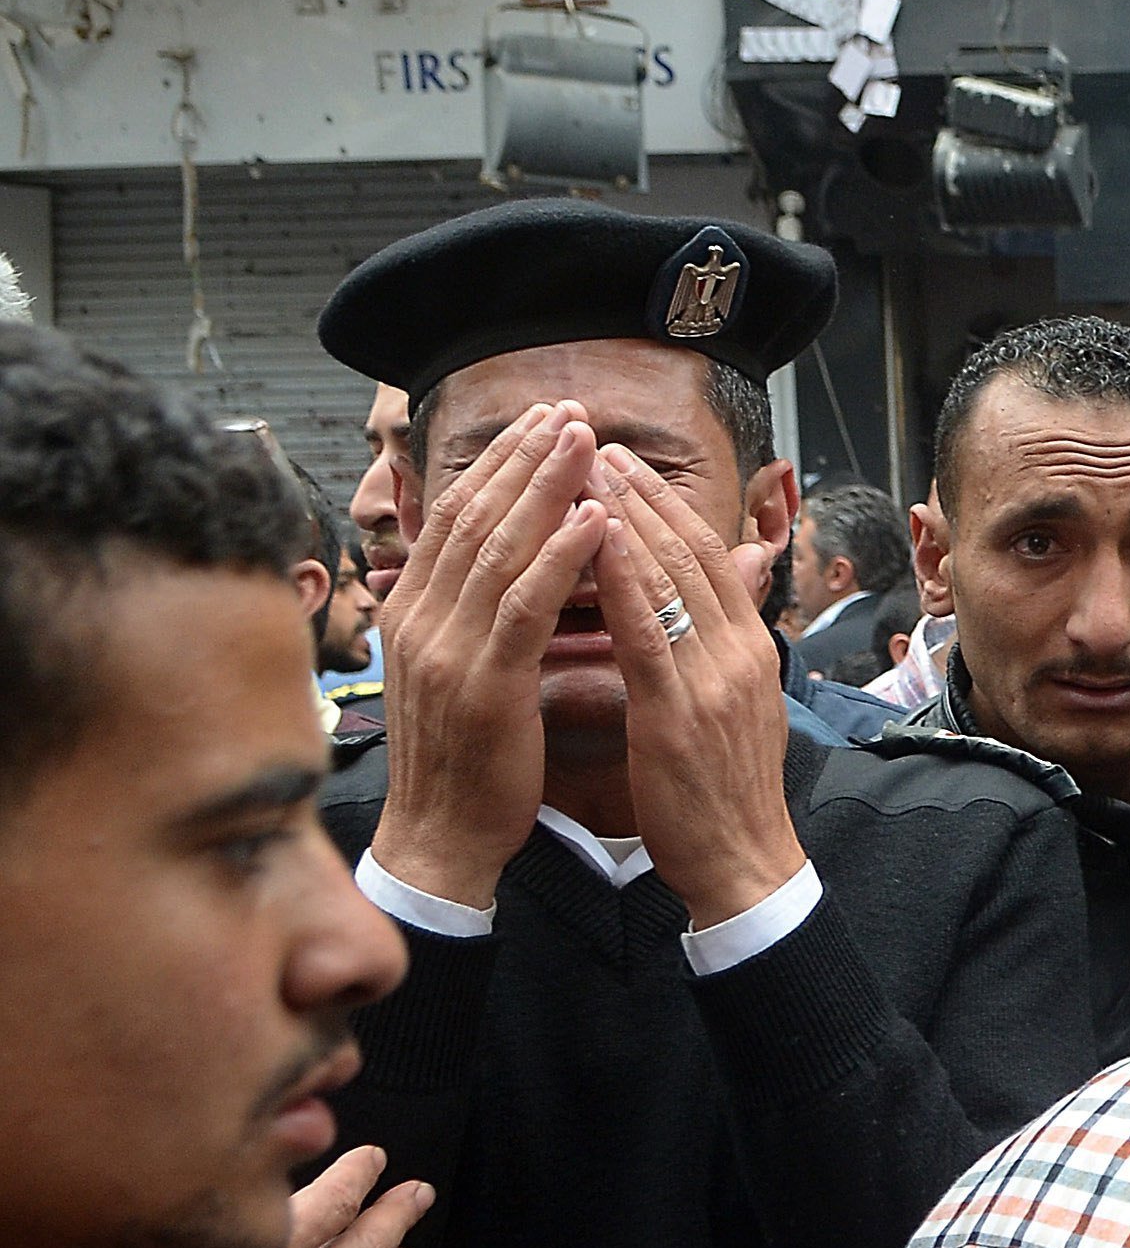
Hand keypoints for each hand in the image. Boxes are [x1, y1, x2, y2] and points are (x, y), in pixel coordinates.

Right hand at [366, 405, 613, 908]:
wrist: (442, 838)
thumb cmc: (467, 758)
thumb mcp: (468, 670)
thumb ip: (487, 615)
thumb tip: (518, 566)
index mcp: (414, 613)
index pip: (455, 518)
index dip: (497, 465)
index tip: (539, 421)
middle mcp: (420, 619)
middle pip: (473, 516)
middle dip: (522, 458)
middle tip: (567, 409)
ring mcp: (447, 648)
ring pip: (498, 547)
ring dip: (545, 487)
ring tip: (584, 440)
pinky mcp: (484, 684)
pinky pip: (525, 605)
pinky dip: (561, 556)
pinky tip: (596, 520)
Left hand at [587, 446, 807, 928]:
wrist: (744, 863)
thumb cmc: (727, 793)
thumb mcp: (736, 707)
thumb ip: (725, 646)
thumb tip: (724, 595)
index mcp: (750, 650)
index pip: (708, 556)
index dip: (664, 504)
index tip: (621, 464)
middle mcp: (738, 652)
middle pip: (689, 551)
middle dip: (639, 492)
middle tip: (592, 444)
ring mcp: (713, 678)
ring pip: (667, 577)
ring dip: (622, 516)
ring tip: (580, 471)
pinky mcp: (678, 710)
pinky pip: (645, 629)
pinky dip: (616, 577)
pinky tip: (586, 540)